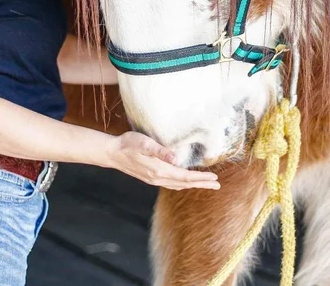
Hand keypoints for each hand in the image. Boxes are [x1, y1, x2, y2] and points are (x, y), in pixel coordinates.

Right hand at [105, 132, 220, 190]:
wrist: (113, 153)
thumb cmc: (129, 144)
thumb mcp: (145, 143)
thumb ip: (160, 151)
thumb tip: (175, 159)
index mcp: (160, 170)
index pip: (185, 177)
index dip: (200, 178)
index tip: (214, 178)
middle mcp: (158, 178)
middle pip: (185, 184)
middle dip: (201, 184)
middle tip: (216, 185)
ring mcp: (154, 180)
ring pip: (178, 185)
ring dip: (193, 185)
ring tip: (205, 185)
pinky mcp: (151, 178)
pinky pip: (171, 185)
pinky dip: (182, 184)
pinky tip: (184, 183)